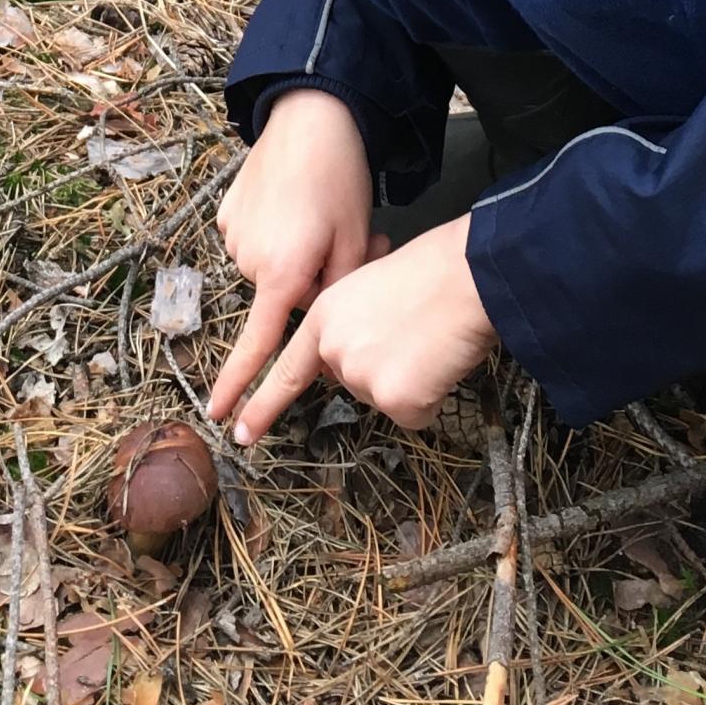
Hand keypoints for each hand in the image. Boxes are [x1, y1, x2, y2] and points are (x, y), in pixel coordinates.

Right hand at [207, 89, 387, 427]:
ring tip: (317, 211)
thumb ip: (340, 293)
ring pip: (268, 267)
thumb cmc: (340, 180)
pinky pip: (253, 238)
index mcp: (284, 275)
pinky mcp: (228, 211)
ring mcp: (234, 234)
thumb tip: (325, 319)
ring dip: (291, 253)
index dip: (242, 386)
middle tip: (342, 239)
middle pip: (282, 296)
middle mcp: (249, 260)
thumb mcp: (356, 241)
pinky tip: (291, 201)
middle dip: (308, 281)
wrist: (309, 116)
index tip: (222, 419)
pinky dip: (273, 230)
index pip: (259, 345)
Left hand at [229, 216, 497, 442]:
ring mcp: (361, 377)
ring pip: (387, 398)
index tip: (239, 433)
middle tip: (413, 337)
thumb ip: (349, 323)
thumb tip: (356, 351)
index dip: (261, 406)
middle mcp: (333, 350)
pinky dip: (431, 396)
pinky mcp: (394, 400)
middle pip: (354, 382)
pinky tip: (439, 361)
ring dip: (410, 381)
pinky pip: (415, 413)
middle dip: (383, 370)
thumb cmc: (431, 271)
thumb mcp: (369, 285)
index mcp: (324, 317)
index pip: (286, 371)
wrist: (466, 275)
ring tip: (429, 341)